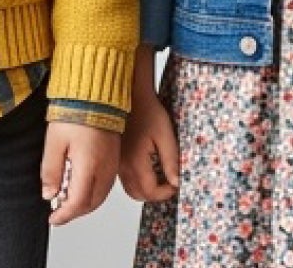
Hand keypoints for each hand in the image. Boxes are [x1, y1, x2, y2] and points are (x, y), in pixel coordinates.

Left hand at [42, 122, 119, 224]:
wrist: (97, 93)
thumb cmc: (76, 112)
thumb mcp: (54, 142)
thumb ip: (51, 171)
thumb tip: (49, 194)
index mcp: (89, 166)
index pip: (78, 203)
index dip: (64, 215)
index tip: (53, 218)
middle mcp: (104, 168)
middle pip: (92, 203)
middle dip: (75, 211)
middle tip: (59, 212)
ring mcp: (112, 162)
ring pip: (101, 195)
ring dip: (85, 203)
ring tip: (68, 200)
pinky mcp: (115, 156)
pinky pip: (106, 183)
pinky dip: (94, 191)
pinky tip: (82, 185)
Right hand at [118, 83, 179, 202]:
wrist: (131, 97)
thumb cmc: (148, 111)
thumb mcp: (165, 135)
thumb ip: (171, 161)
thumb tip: (176, 182)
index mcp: (135, 162)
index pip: (150, 192)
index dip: (166, 193)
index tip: (176, 184)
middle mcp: (123, 166)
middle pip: (139, 195)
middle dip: (156, 194)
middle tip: (169, 182)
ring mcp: (118, 163)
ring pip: (131, 189)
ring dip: (146, 189)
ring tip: (160, 175)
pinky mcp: (116, 159)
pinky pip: (126, 179)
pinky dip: (138, 181)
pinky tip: (149, 167)